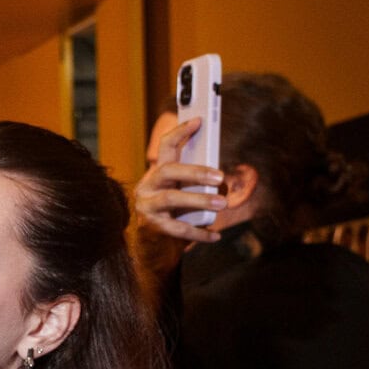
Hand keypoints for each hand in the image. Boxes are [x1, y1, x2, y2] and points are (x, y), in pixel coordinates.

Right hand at [133, 117, 226, 244]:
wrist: (152, 248)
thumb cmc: (174, 216)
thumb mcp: (184, 195)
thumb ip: (197, 184)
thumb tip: (221, 180)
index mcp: (157, 174)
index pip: (166, 147)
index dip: (181, 132)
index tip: (199, 120)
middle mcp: (147, 187)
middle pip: (167, 170)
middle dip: (194, 171)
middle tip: (220, 176)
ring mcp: (146, 207)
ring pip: (171, 198)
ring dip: (199, 199)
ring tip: (222, 204)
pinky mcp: (150, 227)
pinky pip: (177, 229)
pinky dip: (199, 233)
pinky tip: (214, 235)